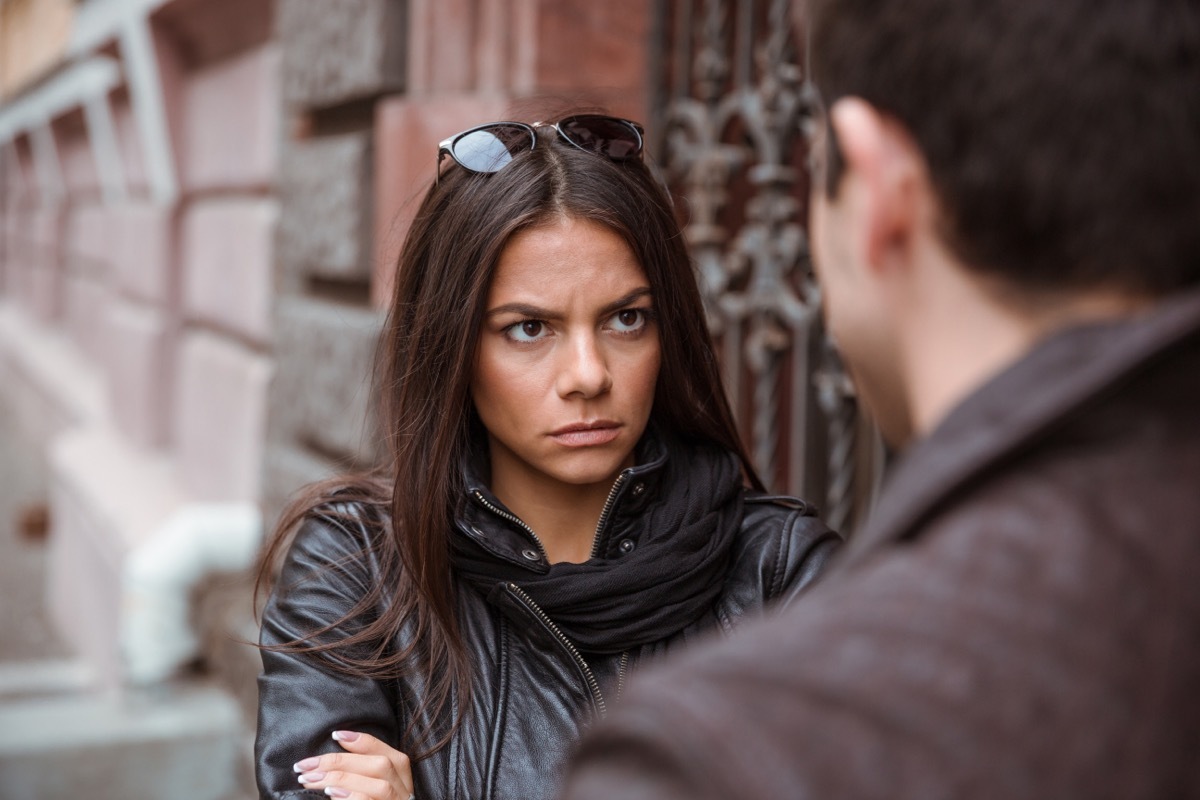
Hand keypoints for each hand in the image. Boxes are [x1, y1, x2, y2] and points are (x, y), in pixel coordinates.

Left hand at [293, 730, 414, 798]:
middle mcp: (403, 791)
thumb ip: (359, 774)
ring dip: (341, 779)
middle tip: (305, 765)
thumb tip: (325, 762)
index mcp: (401, 776)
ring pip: (378, 786)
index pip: (385, 751)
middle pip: (380, 765)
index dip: (361, 741)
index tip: (335, 735)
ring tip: (311, 780)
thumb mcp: (370, 787)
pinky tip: (332, 795)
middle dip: (340, 762)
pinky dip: (351, 797)